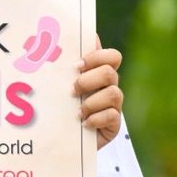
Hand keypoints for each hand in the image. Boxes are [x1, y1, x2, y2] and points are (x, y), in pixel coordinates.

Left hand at [74, 34, 123, 148]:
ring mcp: (114, 105)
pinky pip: (112, 116)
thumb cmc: (64, 105)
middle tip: (72, 90)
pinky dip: (96, 119)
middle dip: (88, 81)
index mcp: (99, 73)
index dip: (97, 57)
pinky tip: (84, 123)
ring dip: (91, 102)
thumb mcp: (63, 84)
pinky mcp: (114, 123)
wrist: (65, 136)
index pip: (112, 56)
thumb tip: (70, 39)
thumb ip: (66, 64)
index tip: (76, 66)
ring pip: (114, 94)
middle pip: (110, 73)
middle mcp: (110, 86)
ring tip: (77, 111)